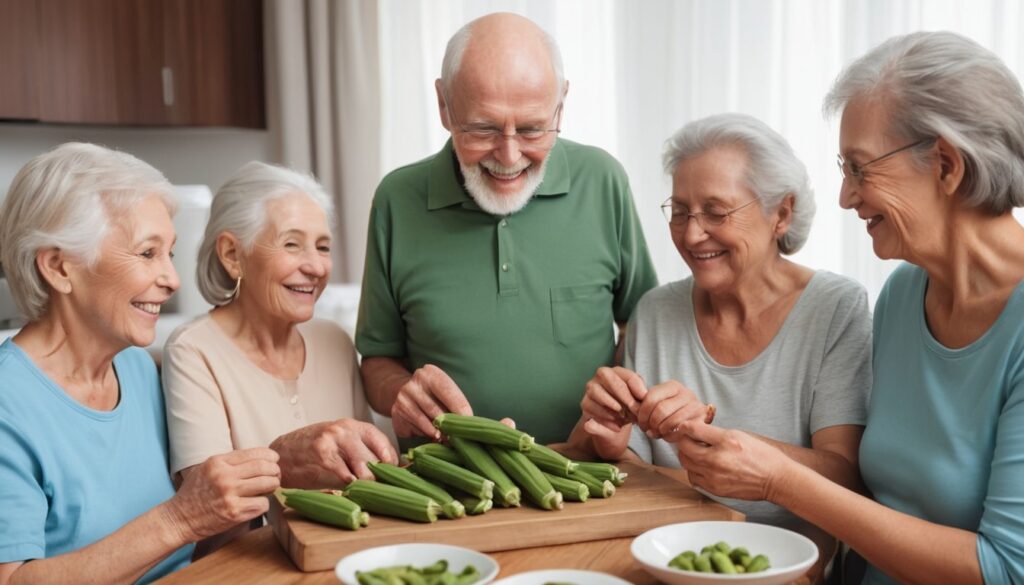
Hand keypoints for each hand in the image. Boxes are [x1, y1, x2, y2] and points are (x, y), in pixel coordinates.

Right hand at [164, 448, 280, 542]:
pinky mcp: (234, 513)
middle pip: (264, 467)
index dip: (270, 456)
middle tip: (276, 475)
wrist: (178, 519)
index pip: (255, 453)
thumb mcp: (207, 468)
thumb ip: (229, 462)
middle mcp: (224, 476)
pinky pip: (263, 504)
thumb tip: (258, 457)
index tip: (274, 460)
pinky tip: (257, 504)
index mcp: (218, 462)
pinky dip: (264, 503)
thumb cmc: (194, 493)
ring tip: (269, 488)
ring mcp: (229, 495)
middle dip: (275, 470)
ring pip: (267, 484)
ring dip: (272, 486)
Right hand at [270, 419, 398, 487]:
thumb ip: (359, 452)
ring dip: (367, 483)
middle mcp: (345, 430)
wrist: (281, 454)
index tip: (393, 475)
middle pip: (376, 457)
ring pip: (365, 466)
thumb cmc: (312, 450)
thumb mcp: (338, 443)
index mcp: (352, 426)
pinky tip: (350, 489)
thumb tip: (385, 471)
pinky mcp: (322, 455)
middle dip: (380, 477)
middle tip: (380, 489)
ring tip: (365, 492)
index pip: (383, 441)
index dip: (391, 461)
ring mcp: (333, 441)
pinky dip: (351, 484)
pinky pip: (346, 473)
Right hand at [391, 364, 470, 438]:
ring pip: (425, 422)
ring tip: (447, 439)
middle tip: (458, 437)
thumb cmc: (433, 394)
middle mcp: (414, 384)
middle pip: (436, 410)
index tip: (469, 421)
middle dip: (449, 426)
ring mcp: (403, 398)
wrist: (404, 391)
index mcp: (430, 373)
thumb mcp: (444, 391)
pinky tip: (431, 435)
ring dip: (438, 433)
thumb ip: (454, 403)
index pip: (448, 392)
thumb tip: (467, 423)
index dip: (460, 409)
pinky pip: (414, 429)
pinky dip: (425, 434)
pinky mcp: (396, 413)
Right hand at [578, 366, 646, 458]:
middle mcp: (600, 377)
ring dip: (612, 405)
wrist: (616, 424)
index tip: (643, 398)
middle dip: (622, 393)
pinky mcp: (585, 404)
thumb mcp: (638, 400)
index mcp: (617, 372)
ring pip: (596, 391)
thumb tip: (643, 395)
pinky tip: (616, 425)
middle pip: (607, 376)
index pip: (627, 374)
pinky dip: (605, 418)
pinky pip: (592, 408)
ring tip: (623, 416)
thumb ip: (641, 395)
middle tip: (632, 407)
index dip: (636, 386)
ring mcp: (590, 389)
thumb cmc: (628, 407)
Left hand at [634, 380, 708, 441]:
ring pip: (670, 422)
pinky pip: (681, 431)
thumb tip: (632, 408)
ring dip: (659, 431)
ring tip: (656, 433)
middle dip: (650, 423)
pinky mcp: (702, 420)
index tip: (639, 422)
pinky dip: (670, 436)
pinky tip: (667, 436)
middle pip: (660, 410)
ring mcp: (696, 406)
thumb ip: (644, 404)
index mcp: (672, 386)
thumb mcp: (658, 404)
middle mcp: (686, 393)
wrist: (693, 423)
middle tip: (647, 430)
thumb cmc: (670, 413)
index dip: (642, 413)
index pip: (651, 397)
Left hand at [675, 420, 789, 501]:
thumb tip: (697, 431)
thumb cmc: (762, 455)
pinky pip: (693, 478)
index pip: (693, 429)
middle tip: (689, 439)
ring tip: (697, 452)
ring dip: (688, 455)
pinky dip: (694, 471)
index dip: (685, 426)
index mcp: (726, 440)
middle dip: (684, 440)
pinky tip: (703, 467)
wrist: (776, 479)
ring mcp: (714, 476)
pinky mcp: (715, 488)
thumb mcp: (740, 434)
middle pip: (684, 447)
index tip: (685, 426)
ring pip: (686, 463)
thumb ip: (716, 433)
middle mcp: (717, 458)